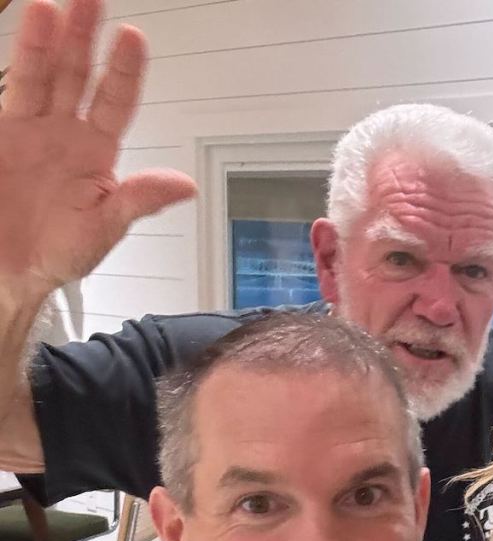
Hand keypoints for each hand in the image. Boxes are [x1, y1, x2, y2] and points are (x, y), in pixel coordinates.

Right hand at [0, 0, 195, 301]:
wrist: (10, 272)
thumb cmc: (59, 253)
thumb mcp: (106, 229)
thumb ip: (140, 200)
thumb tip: (184, 186)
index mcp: (96, 154)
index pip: (115, 102)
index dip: (125, 71)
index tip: (133, 38)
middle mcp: (64, 133)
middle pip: (76, 76)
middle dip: (85, 37)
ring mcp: (28, 130)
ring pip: (40, 75)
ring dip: (45, 42)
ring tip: (53, 9)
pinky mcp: (0, 134)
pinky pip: (8, 93)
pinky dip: (14, 67)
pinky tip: (22, 38)